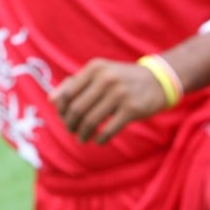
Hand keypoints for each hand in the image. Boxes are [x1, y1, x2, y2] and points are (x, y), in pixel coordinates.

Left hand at [49, 58, 167, 143]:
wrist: (158, 80)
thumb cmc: (122, 79)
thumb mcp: (100, 73)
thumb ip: (75, 84)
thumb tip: (51, 99)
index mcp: (94, 68)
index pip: (68, 92)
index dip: (62, 108)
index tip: (62, 117)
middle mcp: (105, 79)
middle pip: (77, 108)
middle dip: (70, 123)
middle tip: (71, 130)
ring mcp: (119, 94)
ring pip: (91, 120)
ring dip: (83, 133)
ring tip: (82, 138)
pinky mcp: (131, 109)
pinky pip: (109, 129)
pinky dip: (100, 138)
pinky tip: (98, 140)